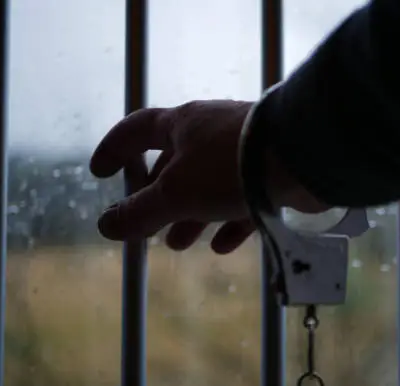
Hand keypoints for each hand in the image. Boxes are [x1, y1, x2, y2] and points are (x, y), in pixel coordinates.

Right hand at [89, 100, 327, 253]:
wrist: (300, 159)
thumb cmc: (228, 167)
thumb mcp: (175, 194)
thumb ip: (139, 212)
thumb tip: (105, 226)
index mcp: (183, 124)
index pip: (136, 129)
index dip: (114, 150)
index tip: (99, 172)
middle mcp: (212, 131)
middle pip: (175, 164)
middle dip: (158, 198)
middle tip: (148, 225)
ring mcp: (243, 150)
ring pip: (208, 185)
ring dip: (190, 215)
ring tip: (179, 243)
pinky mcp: (270, 171)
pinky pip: (242, 198)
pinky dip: (227, 222)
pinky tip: (222, 246)